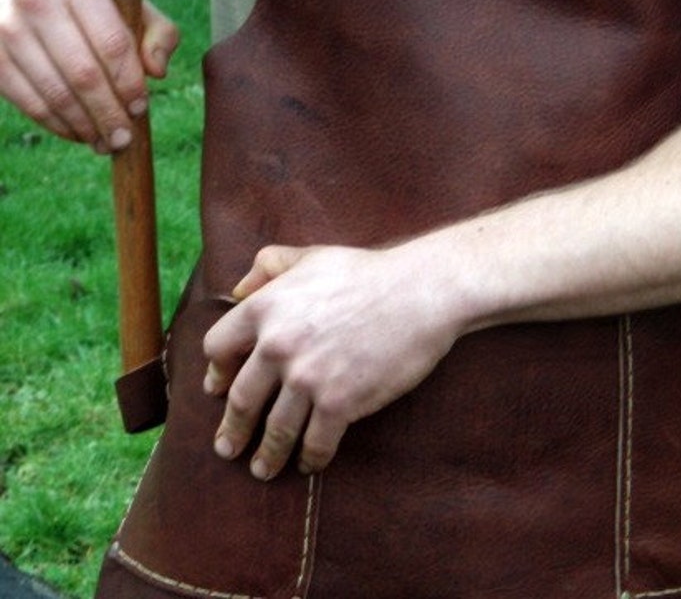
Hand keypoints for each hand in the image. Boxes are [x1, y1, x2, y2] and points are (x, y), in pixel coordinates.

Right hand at [0, 0, 178, 151]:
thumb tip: (158, 71)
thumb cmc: (89, 7)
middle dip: (109, 114)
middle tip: (124, 138)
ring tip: (106, 142)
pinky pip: (30, 103)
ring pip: (55, 93)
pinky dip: (58, 125)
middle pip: (83, 74)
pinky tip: (79, 133)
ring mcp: (6, 27)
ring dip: (85, 126)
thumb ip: (159, 35)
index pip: (113, 44)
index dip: (130, 84)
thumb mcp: (131, 7)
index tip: (140, 108)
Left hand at [203, 243, 461, 480]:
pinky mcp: (340, 402)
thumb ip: (269, 266)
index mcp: (265, 308)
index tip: (219, 389)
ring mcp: (307, 377)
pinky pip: (315, 443)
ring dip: (266, 456)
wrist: (418, 292)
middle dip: (232, 429)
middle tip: (227, 447)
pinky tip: (310, 463)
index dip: (217, 372)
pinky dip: (310, 458)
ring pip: (275, 429)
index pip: (217, 348)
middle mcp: (277, 345)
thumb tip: (238, 289)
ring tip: (261, 469)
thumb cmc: (366, 272)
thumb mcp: (310, 257)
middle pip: (240, 399)